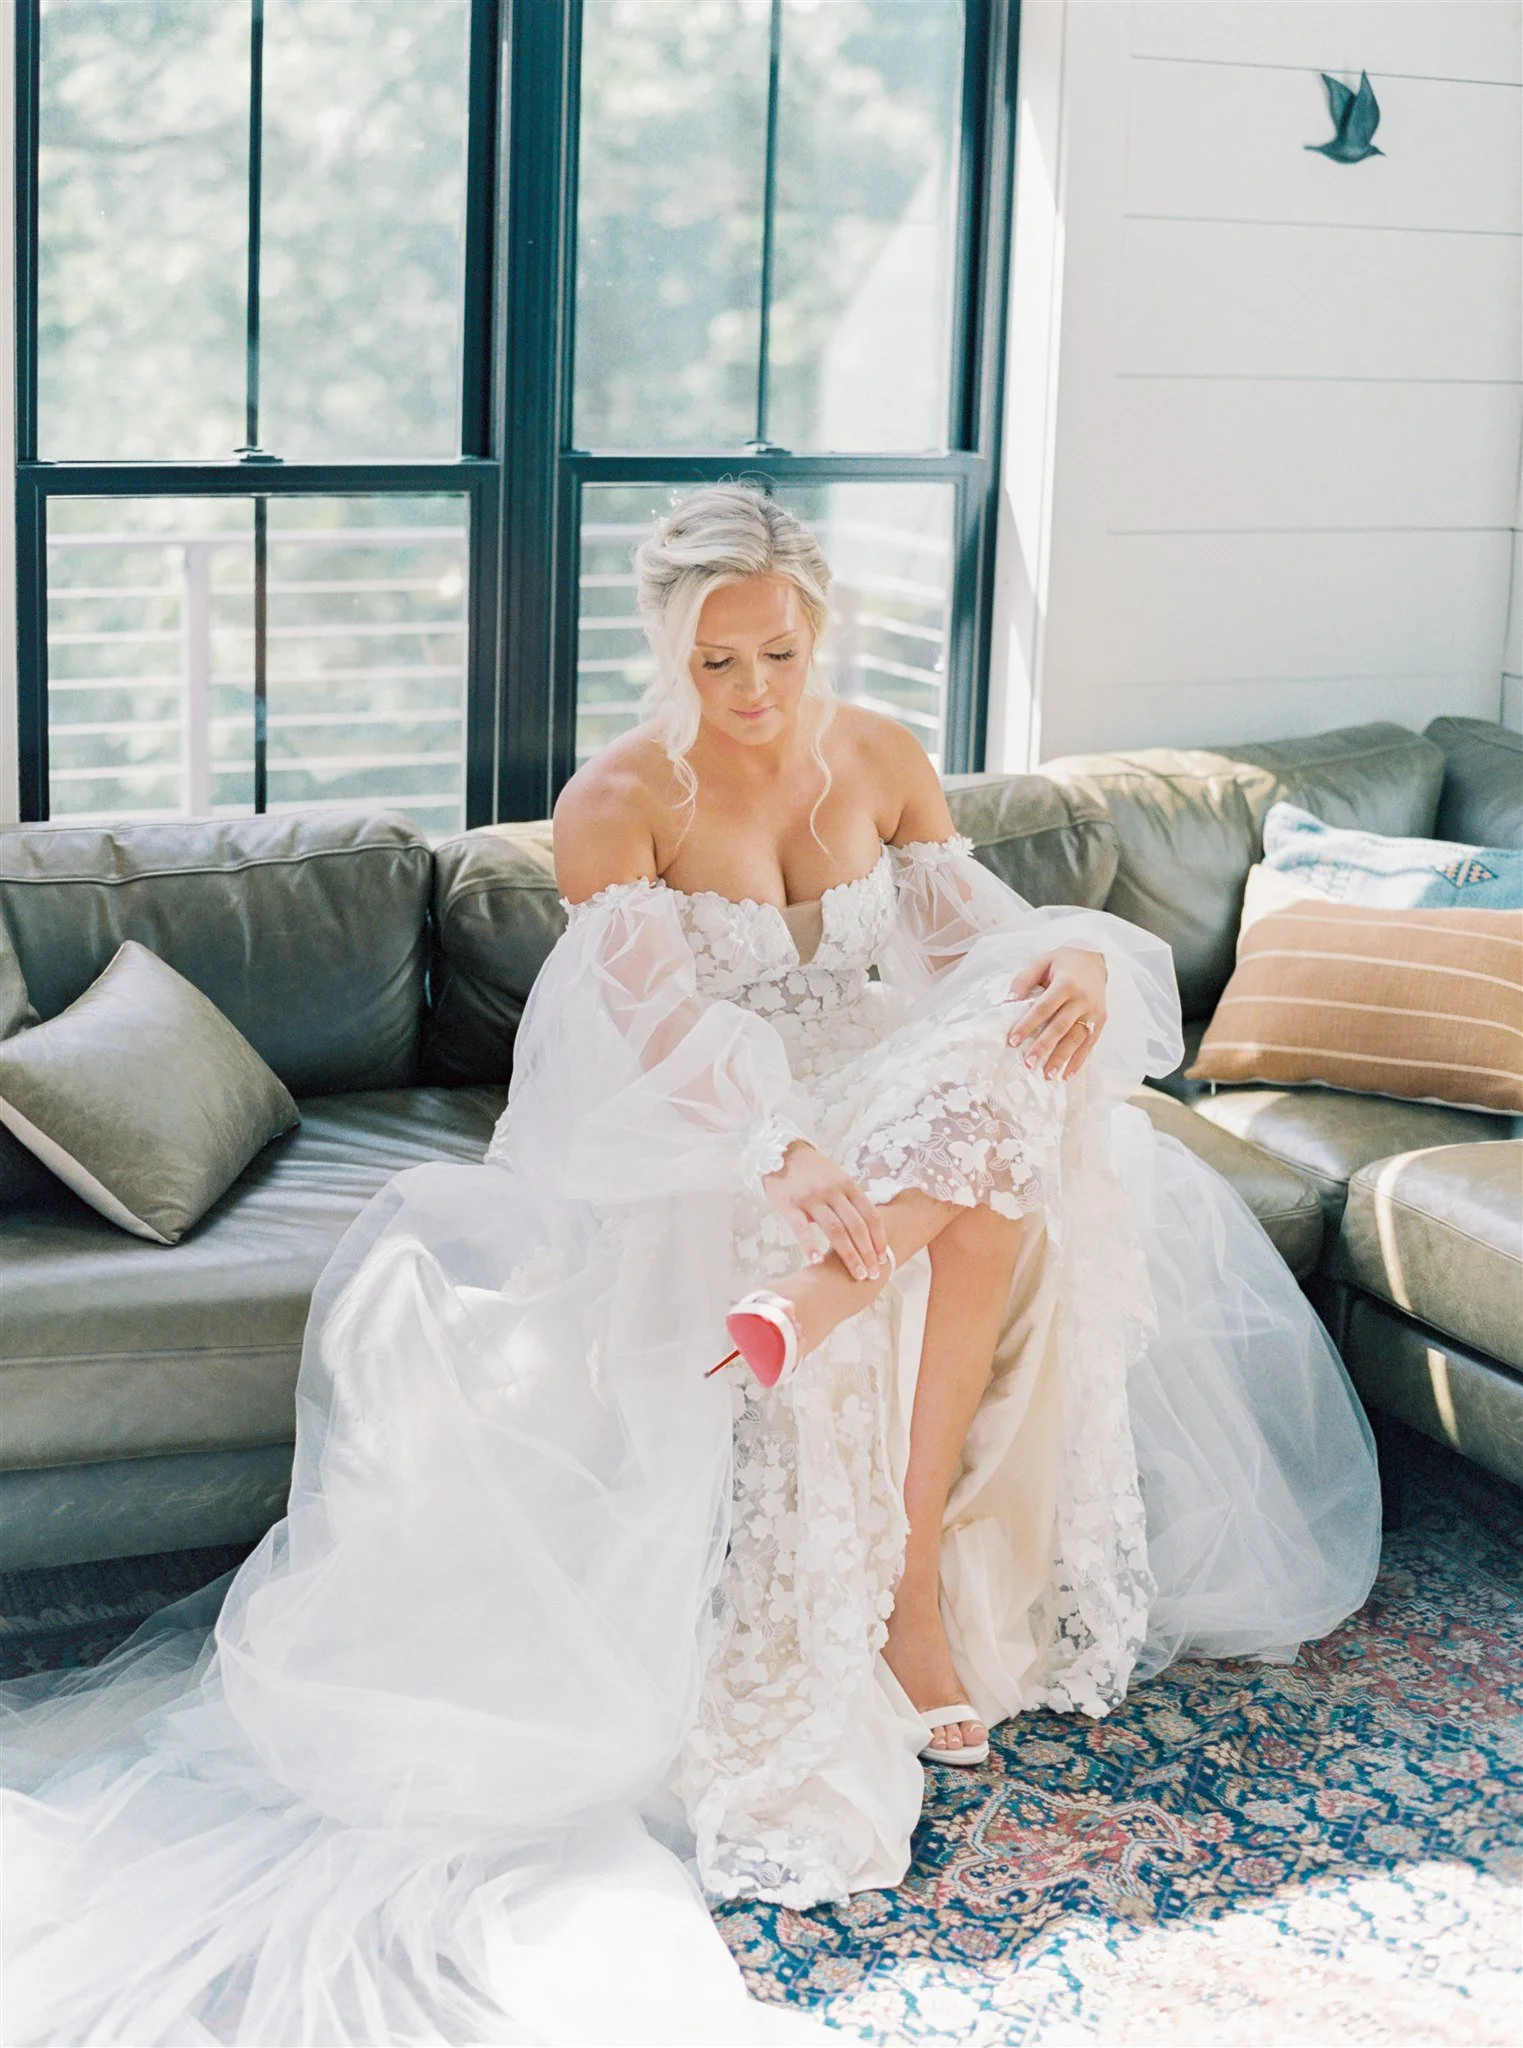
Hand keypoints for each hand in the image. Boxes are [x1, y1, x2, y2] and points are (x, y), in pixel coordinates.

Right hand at [763, 1142, 887, 1281]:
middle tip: (873, 1275)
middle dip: (867, 1253)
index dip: (879, 1239)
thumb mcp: (838, 1178)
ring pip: (835, 1231)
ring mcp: (812, 1198)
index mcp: (848, 1185)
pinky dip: (810, 1246)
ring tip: (856, 1274)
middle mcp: (833, 1192)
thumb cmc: (813, 1170)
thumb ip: (850, 1201)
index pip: (870, 1215)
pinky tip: (817, 1262)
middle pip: (856, 1226)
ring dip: (848, 1255)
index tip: (883, 1258)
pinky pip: (802, 1229)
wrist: (782, 1152)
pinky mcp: (790, 1205)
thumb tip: (867, 1232)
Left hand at [1005, 947, 1107, 1079]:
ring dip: (1061, 1058)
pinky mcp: (1101, 1021)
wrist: (1095, 960)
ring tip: (1047, 1075)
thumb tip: (1007, 1001)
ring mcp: (1094, 1012)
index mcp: (1066, 983)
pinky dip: (1079, 1061)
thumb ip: (1024, 979)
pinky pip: (1089, 1044)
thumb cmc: (1064, 963)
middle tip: (1029, 1064)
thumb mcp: (1042, 961)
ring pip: (1076, 1039)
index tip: (1013, 1040)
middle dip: (1044, 1046)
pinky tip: (1066, 1075)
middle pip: (1060, 1026)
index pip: (1044, 1008)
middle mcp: (1082, 999)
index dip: (1028, 1024)